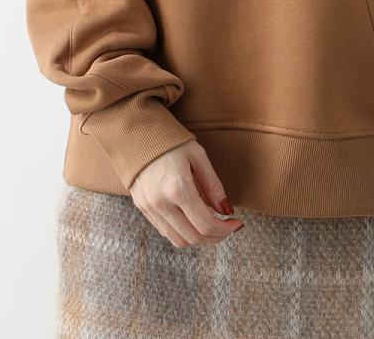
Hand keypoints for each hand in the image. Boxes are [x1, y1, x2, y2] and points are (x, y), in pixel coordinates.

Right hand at [128, 139, 244, 246]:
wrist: (136, 133)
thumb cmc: (171, 141)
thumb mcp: (198, 156)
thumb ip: (212, 185)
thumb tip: (226, 210)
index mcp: (178, 188)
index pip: (205, 224)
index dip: (225, 229)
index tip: (236, 223)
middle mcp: (161, 202)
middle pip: (194, 237)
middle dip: (216, 237)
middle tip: (227, 227)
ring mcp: (149, 207)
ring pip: (179, 240)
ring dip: (200, 238)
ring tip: (212, 225)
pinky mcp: (142, 208)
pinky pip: (165, 231)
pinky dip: (183, 233)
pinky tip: (193, 220)